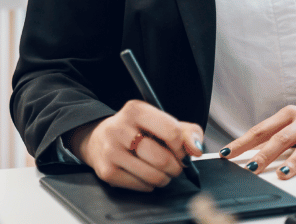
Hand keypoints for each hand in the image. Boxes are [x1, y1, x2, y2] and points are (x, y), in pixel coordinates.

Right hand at [70, 99, 203, 191]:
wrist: (98, 139)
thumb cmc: (137, 130)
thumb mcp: (161, 122)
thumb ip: (188, 132)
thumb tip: (197, 150)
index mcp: (135, 110)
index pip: (171, 131)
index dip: (182, 147)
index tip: (181, 151)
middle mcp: (120, 128)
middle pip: (162, 159)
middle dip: (175, 167)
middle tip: (173, 166)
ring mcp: (111, 151)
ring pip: (153, 176)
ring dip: (164, 178)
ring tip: (161, 171)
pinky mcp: (107, 171)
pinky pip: (141, 186)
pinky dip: (149, 184)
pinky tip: (143, 174)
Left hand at [220, 102, 295, 180]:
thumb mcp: (295, 123)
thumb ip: (276, 136)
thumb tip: (249, 152)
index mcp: (289, 115)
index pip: (261, 130)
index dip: (243, 143)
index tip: (226, 154)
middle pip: (281, 138)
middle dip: (265, 154)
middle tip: (251, 168)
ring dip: (294, 162)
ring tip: (283, 174)